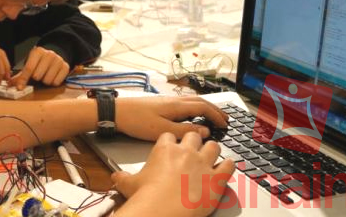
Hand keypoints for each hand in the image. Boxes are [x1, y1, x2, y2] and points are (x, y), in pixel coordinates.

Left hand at [8, 46, 69, 88]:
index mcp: (38, 52)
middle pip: (37, 76)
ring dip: (44, 81)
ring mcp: (58, 60)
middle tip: (38, 75)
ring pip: (47, 80)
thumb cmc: (40, 62)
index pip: (29, 68)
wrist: (56, 55)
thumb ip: (20, 75)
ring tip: (45, 75)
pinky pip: (56, 82)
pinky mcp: (66, 67)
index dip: (23, 79)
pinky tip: (52, 76)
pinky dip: (53, 82)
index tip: (19, 87)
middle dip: (36, 78)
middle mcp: (49, 54)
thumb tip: (10, 84)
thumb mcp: (30, 64)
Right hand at [112, 132, 234, 216]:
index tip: (173, 147)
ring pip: (214, 146)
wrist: (162, 211)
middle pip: (194, 136)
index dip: (171, 142)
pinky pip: (229, 165)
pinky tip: (227, 167)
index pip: (170, 136)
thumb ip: (124, 177)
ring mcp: (203, 163)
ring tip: (211, 156)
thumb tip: (116, 177)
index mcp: (165, 149)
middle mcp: (186, 152)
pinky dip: (229, 166)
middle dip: (194, 142)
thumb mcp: (130, 184)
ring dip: (213, 150)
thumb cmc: (146, 196)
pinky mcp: (217, 179)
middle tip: (193, 150)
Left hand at [115, 96, 228, 140]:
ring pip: (193, 101)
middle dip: (214, 110)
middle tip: (225, 119)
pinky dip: (195, 108)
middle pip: (200, 101)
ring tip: (212, 116)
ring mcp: (167, 100)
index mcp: (177, 105)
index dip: (217, 116)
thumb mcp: (162, 131)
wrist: (117, 112)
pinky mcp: (161, 103)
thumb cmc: (137, 121)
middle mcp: (174, 100)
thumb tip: (205, 131)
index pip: (203, 107)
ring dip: (205, 108)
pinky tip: (192, 115)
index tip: (225, 124)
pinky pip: (185, 103)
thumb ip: (185, 131)